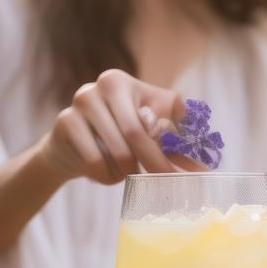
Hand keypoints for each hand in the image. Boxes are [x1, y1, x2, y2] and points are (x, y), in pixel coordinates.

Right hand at [40, 69, 190, 185]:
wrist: (67, 148)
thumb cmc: (114, 138)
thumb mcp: (145, 133)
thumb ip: (171, 142)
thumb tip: (201, 165)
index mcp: (126, 82)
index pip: (159, 119)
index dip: (175, 150)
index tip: (190, 173)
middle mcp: (103, 84)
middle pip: (137, 134)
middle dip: (155, 164)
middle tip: (166, 185)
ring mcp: (82, 101)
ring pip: (118, 153)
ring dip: (126, 172)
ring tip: (123, 171)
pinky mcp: (65, 123)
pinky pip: (95, 163)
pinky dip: (105, 176)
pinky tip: (102, 170)